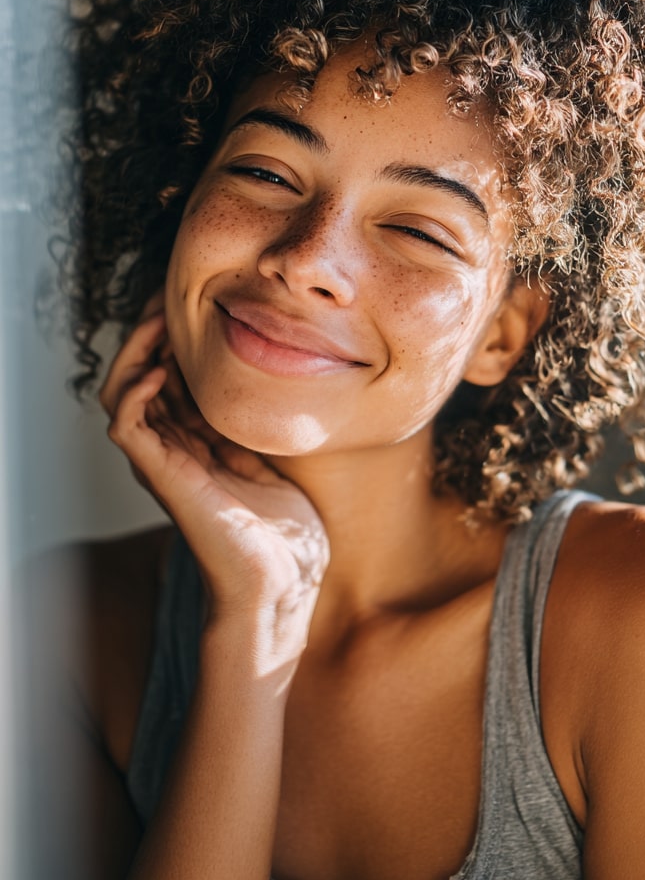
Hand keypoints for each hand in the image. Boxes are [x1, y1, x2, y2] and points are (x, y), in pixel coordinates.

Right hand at [99, 306, 328, 663]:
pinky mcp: (163, 478)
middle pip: (138, 373)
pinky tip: (162, 369)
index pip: (167, 374)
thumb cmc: (287, 532)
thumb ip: (264, 422)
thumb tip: (278, 373)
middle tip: (171, 296)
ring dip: (136, 349)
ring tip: (160, 320)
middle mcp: (172, 448)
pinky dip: (135, 391)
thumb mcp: (278, 456)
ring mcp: (163, 463)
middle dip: (151, 330)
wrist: (285, 584)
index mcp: (196, 441)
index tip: (197, 299)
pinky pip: (125, 425)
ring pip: (122, 391)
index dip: (174, 335)